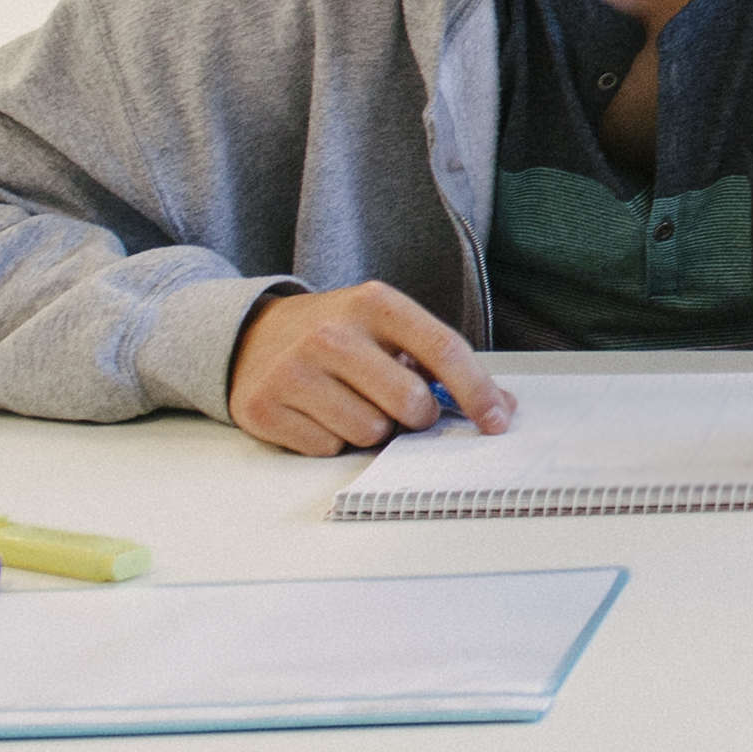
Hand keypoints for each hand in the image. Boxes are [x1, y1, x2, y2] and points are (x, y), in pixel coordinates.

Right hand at [230, 283, 509, 453]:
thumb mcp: (387, 326)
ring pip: (369, 433)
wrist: (251, 335)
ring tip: (352, 403)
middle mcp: (331, 334)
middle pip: (409, 402)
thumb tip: (501, 408)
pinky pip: (328, 449)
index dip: (477, 390)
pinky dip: (333, 440)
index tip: (497, 421)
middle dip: (418, 416)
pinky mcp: (263, 408)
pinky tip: (318, 413)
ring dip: (372, 430)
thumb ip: (439, 360)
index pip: (444, 348)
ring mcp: (293, 371)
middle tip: (403, 407)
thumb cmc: (338, 333)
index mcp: (374, 302)